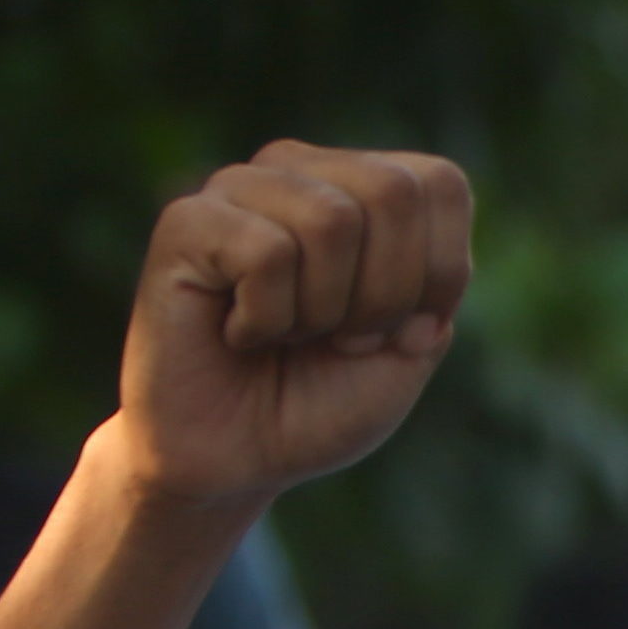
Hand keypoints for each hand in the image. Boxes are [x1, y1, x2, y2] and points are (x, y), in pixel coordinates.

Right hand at [111, 142, 474, 506]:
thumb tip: (423, 249)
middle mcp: (300, 171)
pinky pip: (266, 252)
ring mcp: (238, 188)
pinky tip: (239, 333)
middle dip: (386, 293)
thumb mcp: (411, 348)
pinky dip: (268, 317)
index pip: (441, 183)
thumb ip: (437, 282)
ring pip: (332, 219)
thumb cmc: (322, 399)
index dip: (441, 273)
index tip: (397, 328)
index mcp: (363, 186)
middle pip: (394, 191)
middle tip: (340, 337)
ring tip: (286, 333)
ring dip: (324, 309)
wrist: (235, 458)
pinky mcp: (186, 221)